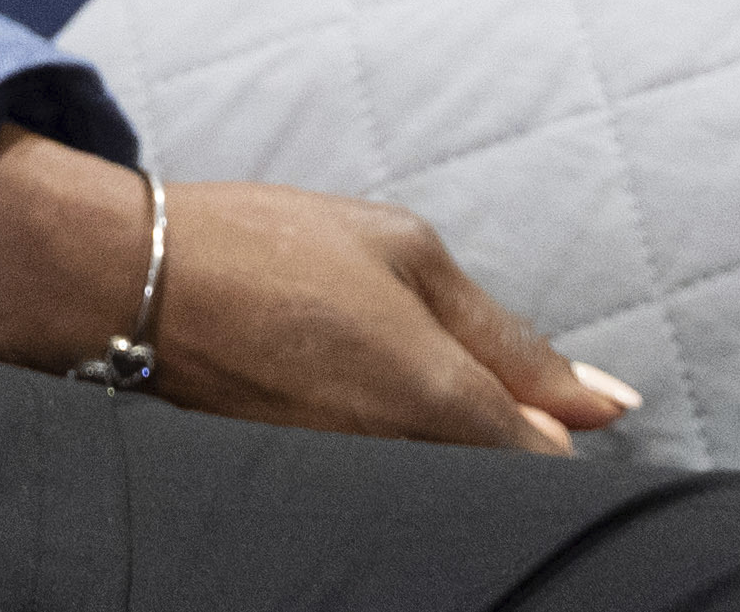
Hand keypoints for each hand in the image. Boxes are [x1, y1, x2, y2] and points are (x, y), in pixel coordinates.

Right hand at [0, 134, 623, 450]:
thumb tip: (609, 404)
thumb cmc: (269, 247)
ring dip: (439, 445)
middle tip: (449, 371)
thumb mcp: (404, 253)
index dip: (554, 428)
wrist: (130, 283)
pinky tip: (346, 396)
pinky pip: (380, 487)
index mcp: (440, 400)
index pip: (545, 462)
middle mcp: (401, 463)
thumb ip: (510, 340)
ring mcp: (348, 484)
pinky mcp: (302, 491)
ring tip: (379, 372)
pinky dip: (385, 452)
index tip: (545, 397)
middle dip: (502, 440)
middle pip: (494, 483)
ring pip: (438, 487)